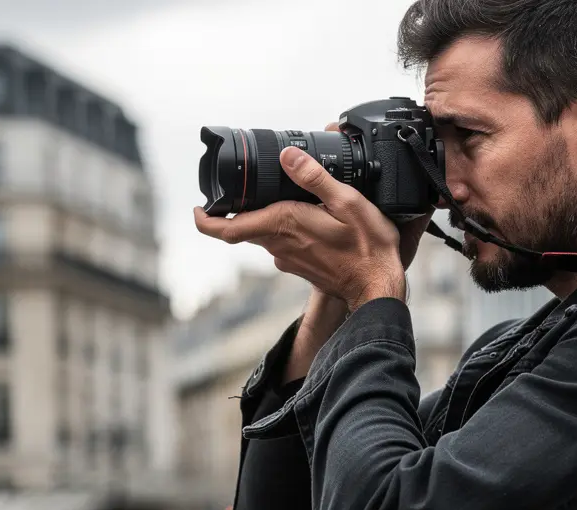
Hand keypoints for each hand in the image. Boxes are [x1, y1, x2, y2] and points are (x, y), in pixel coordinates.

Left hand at [194, 123, 426, 311]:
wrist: (378, 287)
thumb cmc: (368, 248)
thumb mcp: (348, 202)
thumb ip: (315, 178)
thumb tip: (287, 155)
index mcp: (284, 224)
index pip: (227, 228)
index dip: (205, 220)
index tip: (198, 208)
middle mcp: (280, 244)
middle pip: (245, 226)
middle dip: (243, 207)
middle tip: (249, 187)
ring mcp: (289, 259)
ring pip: (265, 234)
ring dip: (268, 217)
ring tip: (287, 197)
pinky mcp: (301, 266)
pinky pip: (283, 244)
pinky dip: (287, 229)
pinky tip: (309, 220)